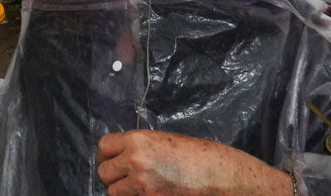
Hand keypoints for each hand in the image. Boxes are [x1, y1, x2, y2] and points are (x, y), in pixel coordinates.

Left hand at [96, 129, 292, 194]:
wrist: (228, 178)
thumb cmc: (203, 157)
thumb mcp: (167, 142)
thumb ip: (141, 147)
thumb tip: (122, 156)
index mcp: (138, 140)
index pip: (102, 147)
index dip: (108, 154)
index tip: (114, 159)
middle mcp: (136, 161)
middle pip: (104, 172)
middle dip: (114, 176)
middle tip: (129, 177)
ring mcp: (143, 186)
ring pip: (113, 192)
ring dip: (123, 192)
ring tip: (141, 188)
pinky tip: (152, 194)